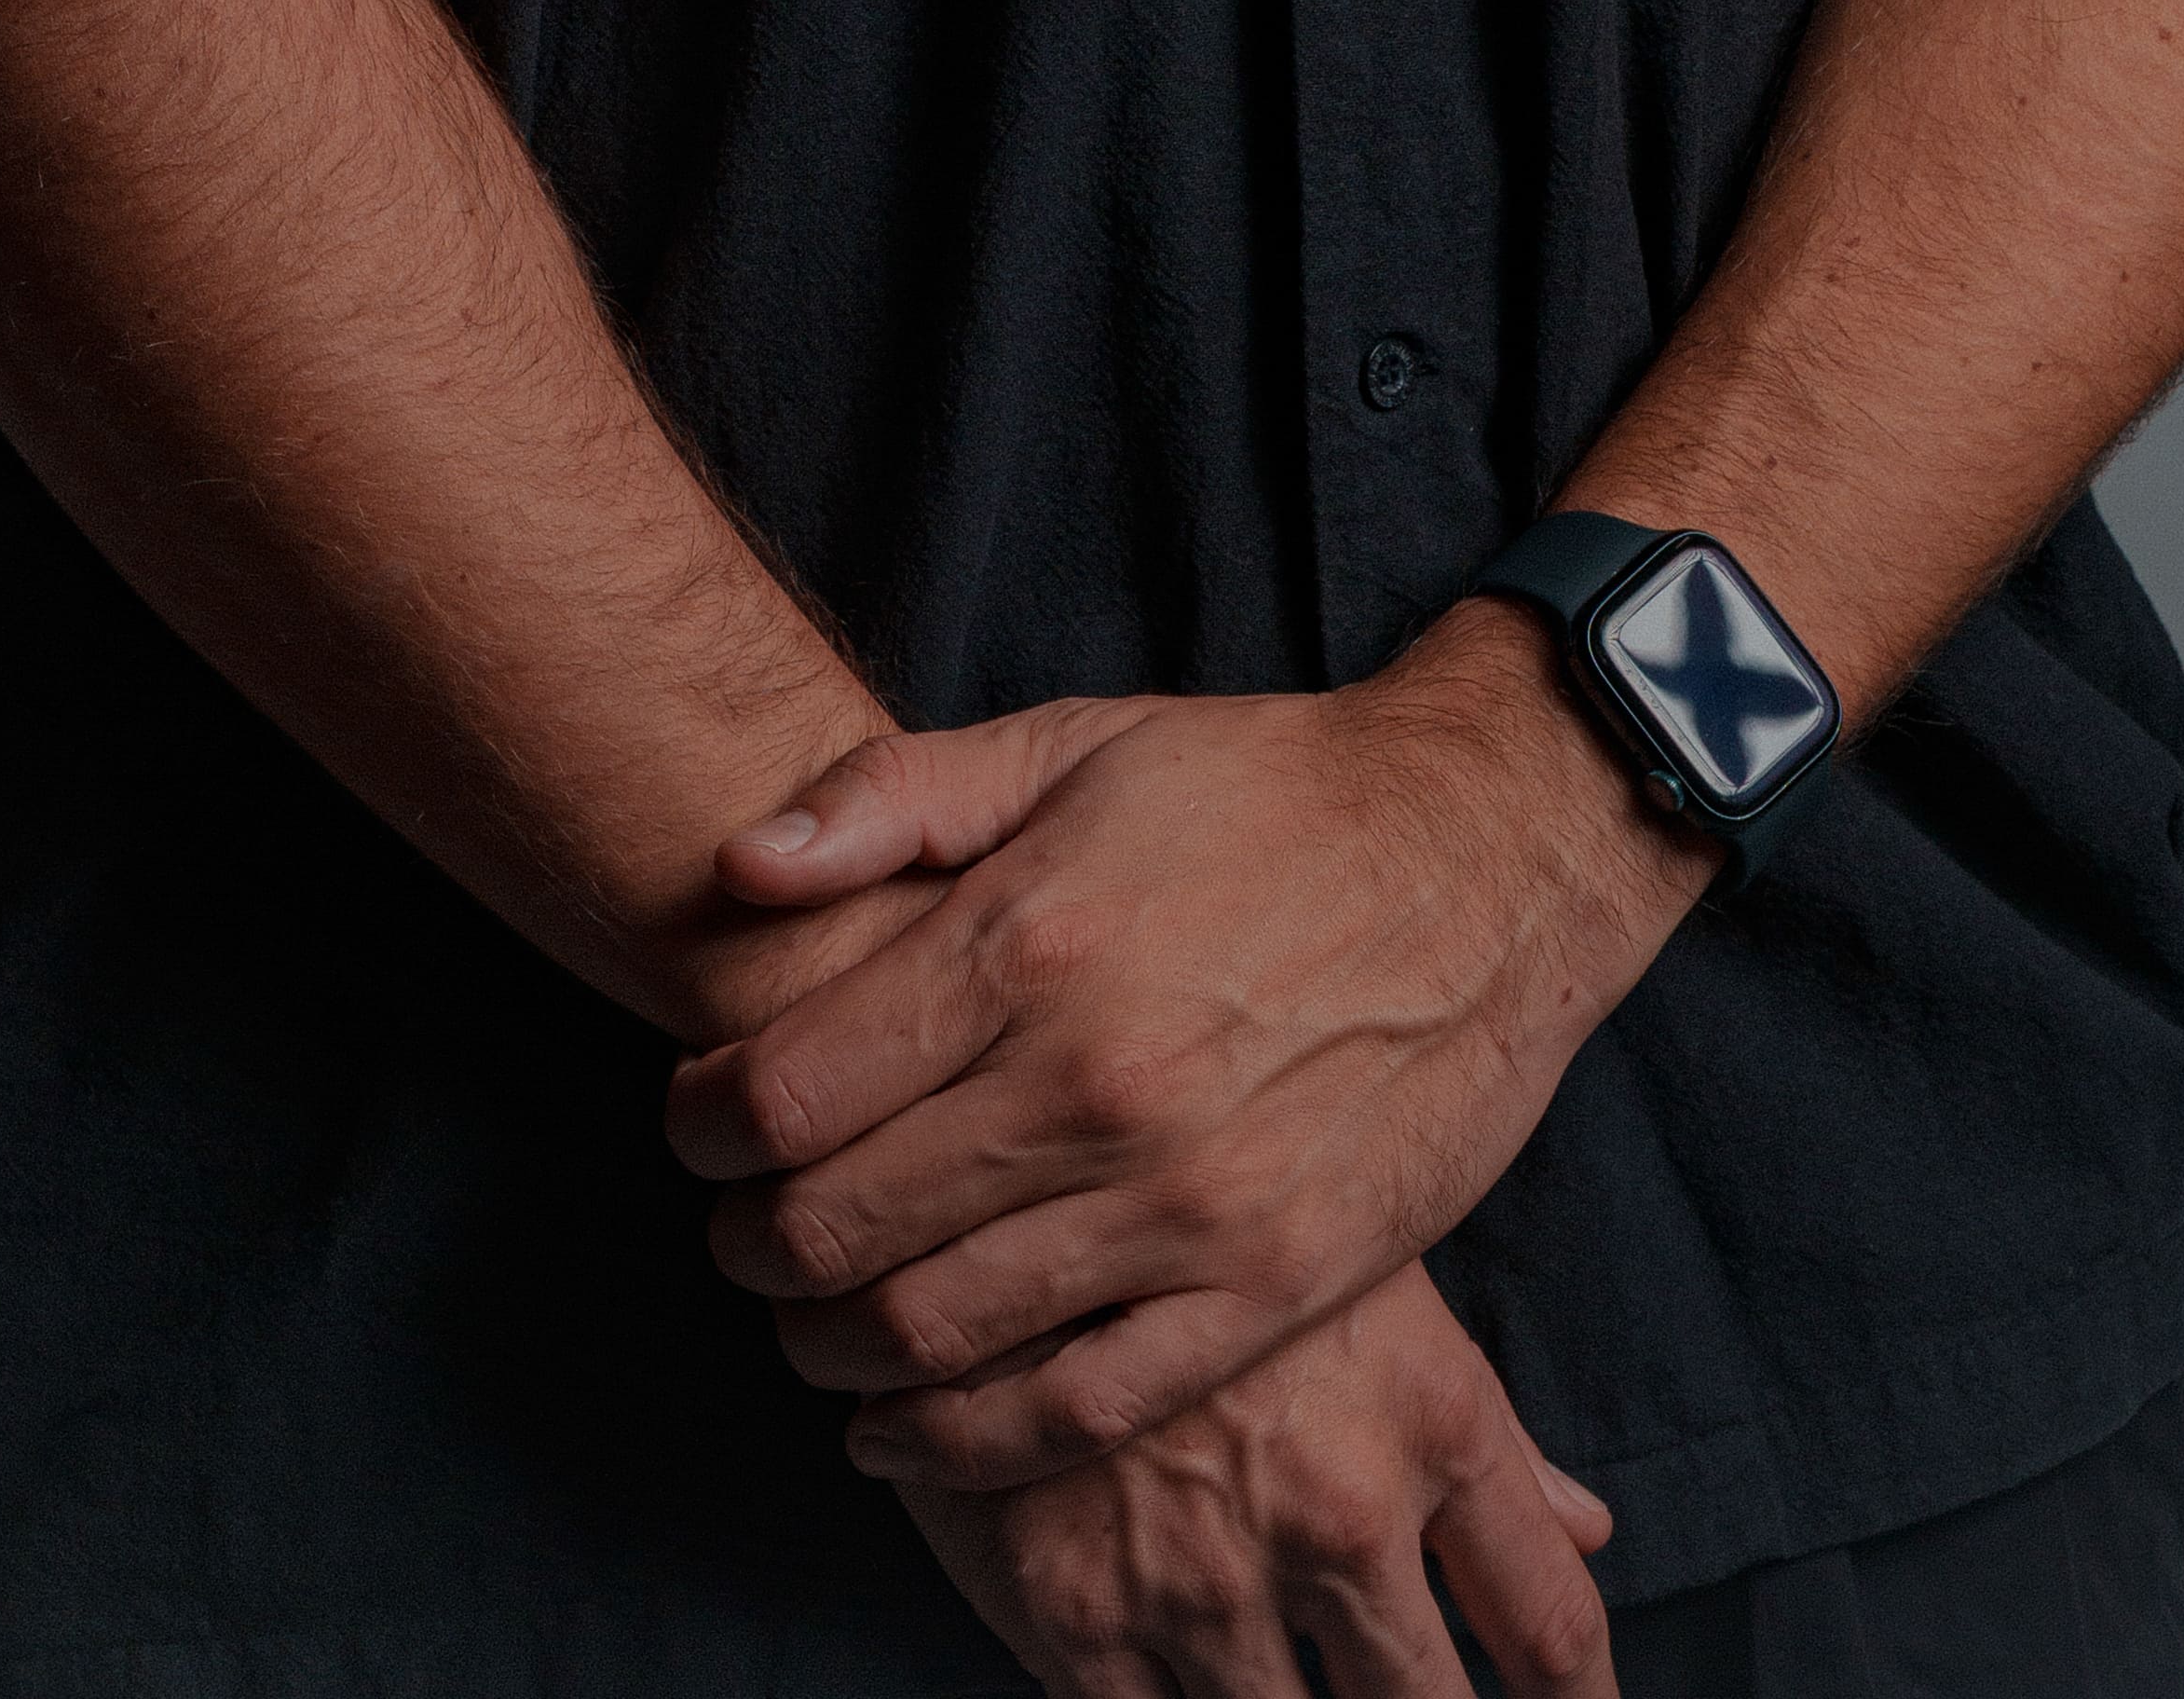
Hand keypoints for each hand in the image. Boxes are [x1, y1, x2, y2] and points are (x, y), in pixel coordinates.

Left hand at [660, 640, 1698, 1481]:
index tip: (695, 1124)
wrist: (1488, 850)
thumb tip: (737, 865)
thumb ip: (889, 797)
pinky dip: (959, 1443)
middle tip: (735, 1232)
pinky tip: (899, 1427)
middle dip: (748, 1245)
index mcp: (1027, 942)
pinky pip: (1077, 1409)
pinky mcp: (1267, 1287)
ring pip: (933, 1336)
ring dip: (828, 1349)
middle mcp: (1091, 1086)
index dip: (701, 1125)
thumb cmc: (1266, 787)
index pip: (785, 1091)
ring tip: (807, 1318)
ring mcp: (1184, 1205)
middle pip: (837, 1228)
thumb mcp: (1072, 741)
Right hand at [901, 1255, 1616, 1698]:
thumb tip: (1590, 1530)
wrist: (982, 1163)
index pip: (1549, 1624)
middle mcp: (1336, 1511)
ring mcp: (1206, 1577)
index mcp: (1427, 1420)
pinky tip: (1192, 1689)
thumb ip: (1483, 1434)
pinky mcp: (1079, 1619)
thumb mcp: (1367, 1274)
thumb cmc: (1202, 1194)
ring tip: (1289, 1686)